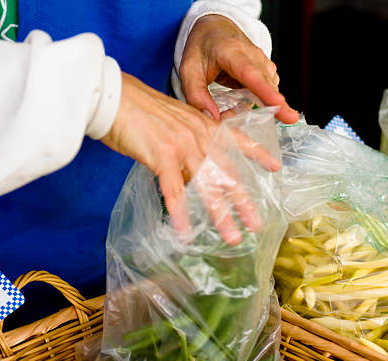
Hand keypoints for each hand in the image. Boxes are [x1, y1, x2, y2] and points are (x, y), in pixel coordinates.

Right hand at [102, 72, 280, 243]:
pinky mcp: (162, 155)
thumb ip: (189, 139)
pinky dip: (180, 213)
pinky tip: (185, 232)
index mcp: (203, 125)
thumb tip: (193, 163)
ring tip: (232, 237)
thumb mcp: (174, 120)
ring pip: (208, 186)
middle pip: (228, 173)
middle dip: (243, 202)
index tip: (275, 167)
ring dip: (221, 215)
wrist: (112, 97)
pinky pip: (174, 190)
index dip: (258, 154)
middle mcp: (199, 135)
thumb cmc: (138, 109)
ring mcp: (183, 145)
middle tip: (256, 224)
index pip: (238, 139)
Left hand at [180, 14, 298, 123]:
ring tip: (269, 118)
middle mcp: (252, 55)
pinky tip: (260, 109)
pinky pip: (270, 89)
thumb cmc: (202, 47)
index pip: (251, 73)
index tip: (278, 103)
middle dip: (279, 102)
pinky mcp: (266, 70)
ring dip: (270, 105)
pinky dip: (267, 101)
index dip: (265, 89)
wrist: (214, 27)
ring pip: (271, 87)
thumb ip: (196, 95)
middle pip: (267, 82)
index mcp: (231, 52)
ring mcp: (262, 62)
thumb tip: (212, 119)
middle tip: (289, 118)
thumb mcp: (188, 70)